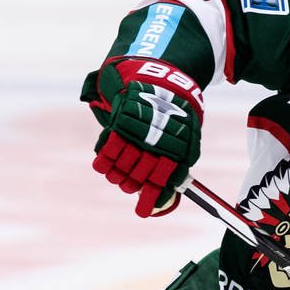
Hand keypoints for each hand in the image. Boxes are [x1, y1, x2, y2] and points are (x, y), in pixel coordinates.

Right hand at [83, 56, 204, 217]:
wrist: (162, 77)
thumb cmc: (176, 113)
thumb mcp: (188, 136)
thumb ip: (177, 164)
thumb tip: (166, 195)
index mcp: (175, 151)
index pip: (160, 182)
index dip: (150, 199)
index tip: (142, 212)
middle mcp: (155, 145)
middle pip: (136, 178)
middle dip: (130, 184)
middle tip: (127, 184)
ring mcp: (136, 135)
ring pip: (120, 167)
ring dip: (116, 174)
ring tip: (115, 174)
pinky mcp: (121, 123)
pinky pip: (107, 149)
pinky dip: (103, 160)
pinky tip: (102, 165)